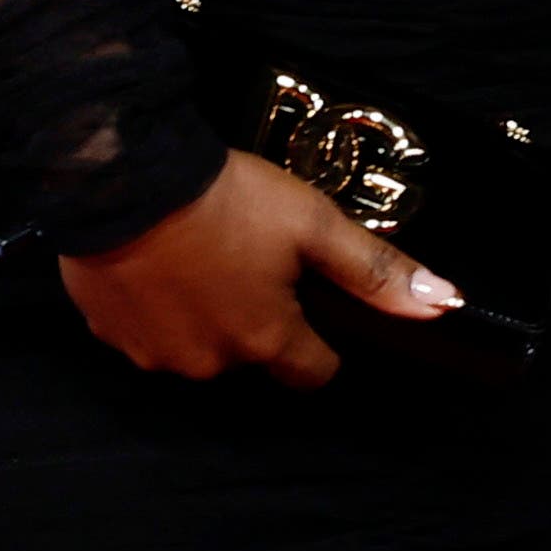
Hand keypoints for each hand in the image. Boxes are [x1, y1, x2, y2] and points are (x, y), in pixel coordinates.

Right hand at [56, 150, 455, 386]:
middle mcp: (209, 362)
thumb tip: (443, 305)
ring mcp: (152, 353)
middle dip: (258, 319)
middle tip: (254, 260)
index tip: (316, 312)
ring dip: (206, 313)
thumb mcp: (315, 225)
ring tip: (206, 255)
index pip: (312, 372)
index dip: (322, 347)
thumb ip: (376, 271)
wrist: (124, 178)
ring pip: (197, 344)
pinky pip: (147, 330)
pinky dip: (159, 305)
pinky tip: (162, 261)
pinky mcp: (107, 333)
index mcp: (265, 340)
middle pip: (251, 355)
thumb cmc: (225, 200)